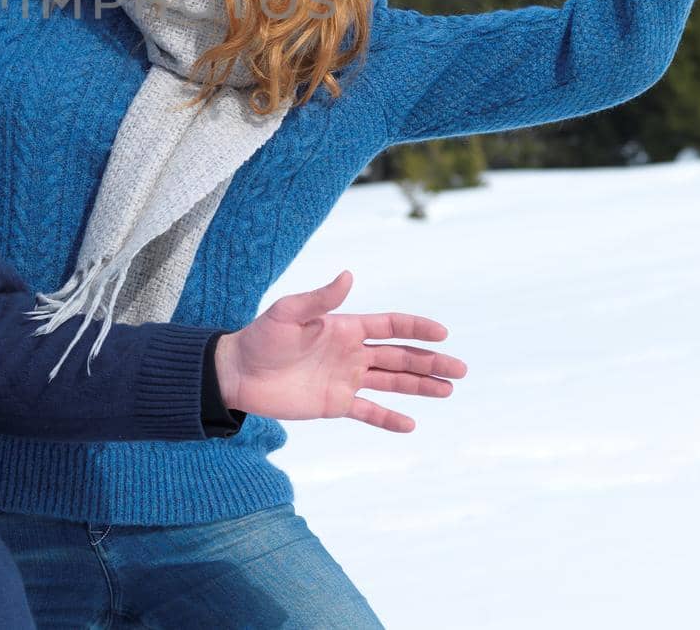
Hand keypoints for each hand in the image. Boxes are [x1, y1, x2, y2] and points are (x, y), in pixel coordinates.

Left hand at [215, 271, 465, 432]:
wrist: (237, 373)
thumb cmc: (260, 337)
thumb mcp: (288, 313)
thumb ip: (320, 298)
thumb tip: (349, 275)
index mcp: (344, 327)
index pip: (390, 325)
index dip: (416, 328)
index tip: (443, 332)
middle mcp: (351, 353)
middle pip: (400, 356)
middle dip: (431, 361)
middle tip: (461, 368)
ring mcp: (345, 379)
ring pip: (392, 382)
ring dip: (421, 386)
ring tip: (449, 390)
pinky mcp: (334, 404)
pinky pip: (369, 411)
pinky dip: (389, 418)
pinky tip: (411, 423)